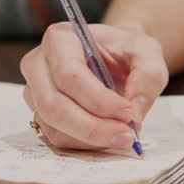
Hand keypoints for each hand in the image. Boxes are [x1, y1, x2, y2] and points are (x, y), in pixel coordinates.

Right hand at [19, 23, 167, 150]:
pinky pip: (57, 138)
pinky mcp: (40, 114)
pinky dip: (85, 144)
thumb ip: (148, 75)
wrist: (115, 59)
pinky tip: (107, 136)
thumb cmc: (125, 51)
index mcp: (60, 39)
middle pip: (53, 105)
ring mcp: (35, 91)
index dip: (98, 100)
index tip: (128, 113)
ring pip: (53, 126)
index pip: (68, 74)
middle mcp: (38, 64)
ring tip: (121, 137)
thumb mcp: (147, 51)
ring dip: (90, 139)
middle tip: (126, 136)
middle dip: (92, 127)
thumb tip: (134, 111)